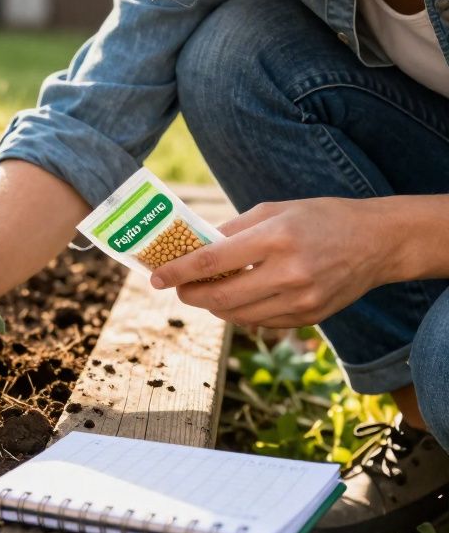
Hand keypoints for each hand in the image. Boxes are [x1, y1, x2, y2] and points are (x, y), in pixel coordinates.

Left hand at [149, 198, 390, 327]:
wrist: (377, 242)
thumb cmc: (320, 218)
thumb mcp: (274, 210)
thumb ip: (232, 230)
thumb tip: (194, 247)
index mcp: (276, 239)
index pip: (212, 262)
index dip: (177, 272)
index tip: (155, 278)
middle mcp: (288, 272)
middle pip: (220, 297)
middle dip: (190, 295)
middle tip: (178, 288)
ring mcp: (300, 300)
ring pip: (237, 315)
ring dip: (213, 307)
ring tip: (205, 292)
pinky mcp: (309, 317)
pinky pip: (260, 323)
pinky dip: (241, 313)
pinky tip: (236, 300)